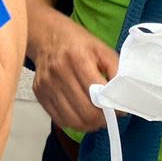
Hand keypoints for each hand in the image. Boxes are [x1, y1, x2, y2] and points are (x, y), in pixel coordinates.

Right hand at [30, 14, 119, 131]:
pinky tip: (81, 113)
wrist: (47, 36)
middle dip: (102, 119)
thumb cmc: (78, 43)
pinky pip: (60, 120)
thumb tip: (122, 98)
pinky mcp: (39, 93)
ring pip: (74, 121)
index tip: (119, 108)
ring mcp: (47, 85)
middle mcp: (59, 72)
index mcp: (77, 58)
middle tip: (108, 115)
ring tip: (96, 117)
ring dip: (89, 124)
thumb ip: (116, 70)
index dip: (112, 106)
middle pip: (86, 112)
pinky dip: (74, 122)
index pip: (98, 94)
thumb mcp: (102, 49)